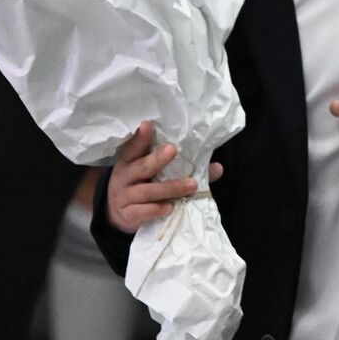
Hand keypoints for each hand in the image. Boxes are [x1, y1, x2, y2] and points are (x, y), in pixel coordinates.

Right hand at [106, 122, 224, 234]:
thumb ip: (184, 169)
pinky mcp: (127, 215)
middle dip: (157, 159)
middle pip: (141, 167)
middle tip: (172, 149)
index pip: (134, 148)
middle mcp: (124, 177)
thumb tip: (217, 167)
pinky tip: (169, 207)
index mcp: (130, 161)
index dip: (140, 137)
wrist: (120, 215)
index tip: (148, 124)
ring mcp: (123, 197)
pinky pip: (141, 212)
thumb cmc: (144, 186)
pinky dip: (155, 209)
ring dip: (169, 188)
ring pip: (146, 191)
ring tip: (191, 185)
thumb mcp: (156, 174)